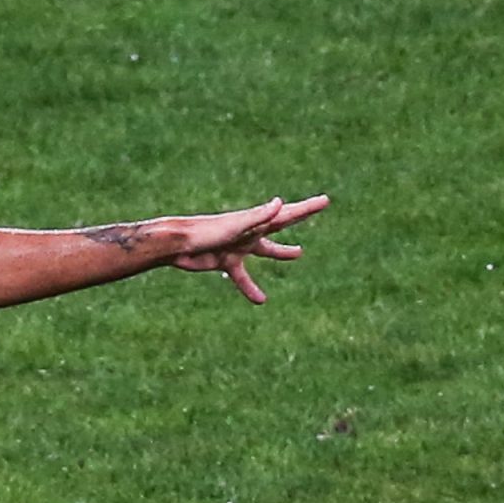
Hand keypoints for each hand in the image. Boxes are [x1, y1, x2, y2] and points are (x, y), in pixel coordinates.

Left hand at [166, 194, 328, 303]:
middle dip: (298, 216)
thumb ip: (258, 216)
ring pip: (264, 251)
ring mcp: (239, 246)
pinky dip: (251, 289)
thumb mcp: (236, 225)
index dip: (307, 208)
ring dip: (281, 252)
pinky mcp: (226, 261)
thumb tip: (280, 203)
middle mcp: (250, 232)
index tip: (325, 201)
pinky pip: (242, 277)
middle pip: (280, 225)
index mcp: (256, 222)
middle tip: (316, 208)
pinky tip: (261, 301)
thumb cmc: (205, 232)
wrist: (178, 245)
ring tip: (298, 253)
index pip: (287, 215)